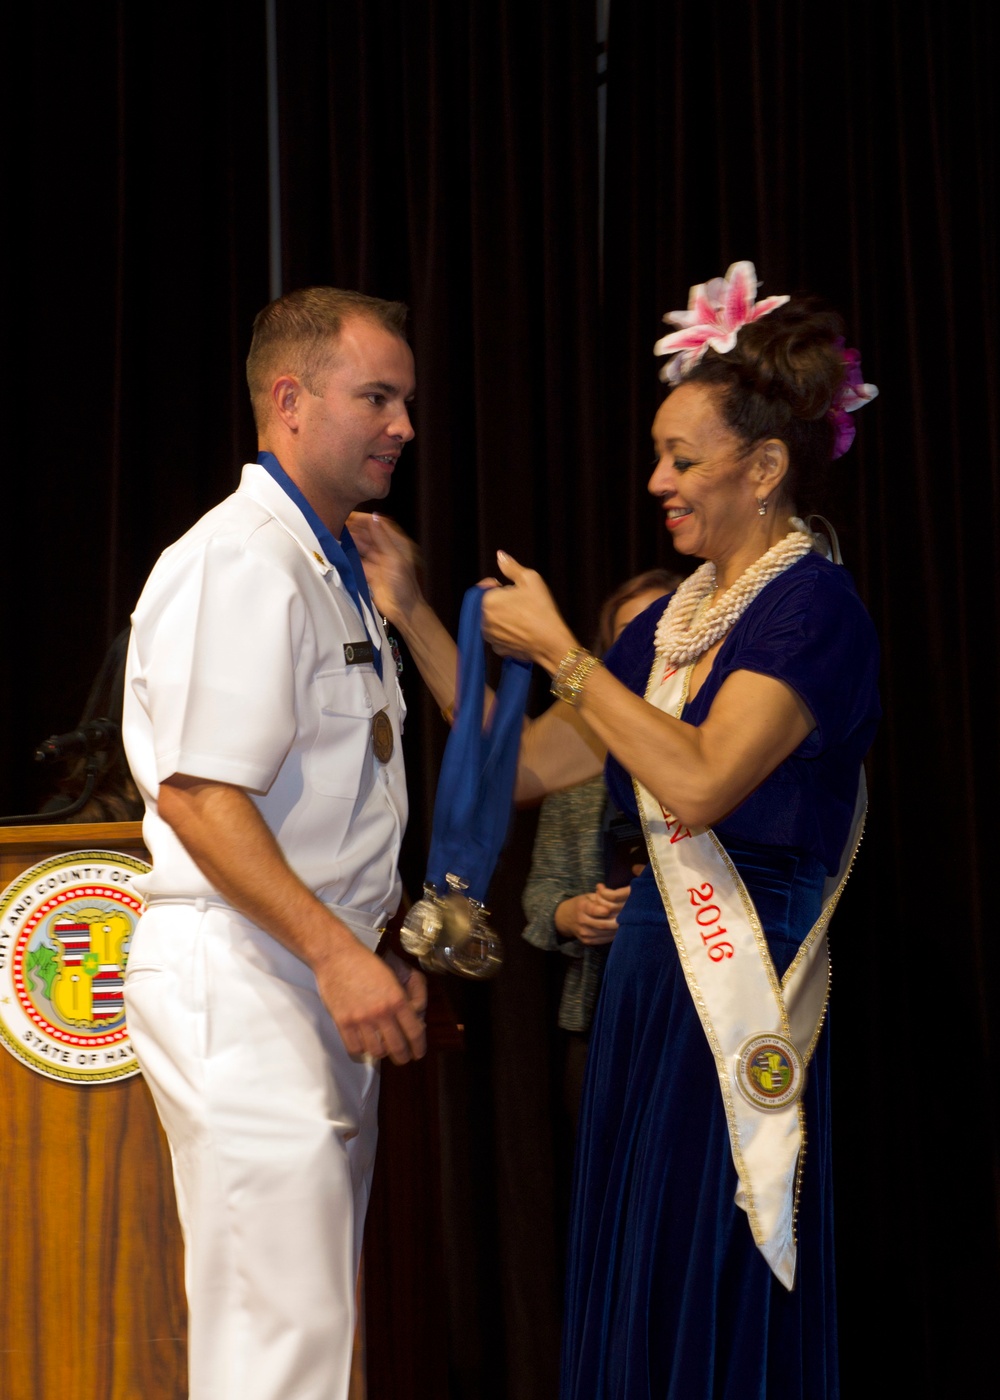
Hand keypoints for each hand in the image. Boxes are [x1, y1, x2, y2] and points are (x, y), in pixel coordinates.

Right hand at [313, 937, 427, 1063]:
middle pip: (397, 1048)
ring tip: (381, 1048)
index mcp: (397, 999)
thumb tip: (417, 1019)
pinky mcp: (343, 1023)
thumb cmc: (366, 962)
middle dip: (403, 1057)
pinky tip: (363, 1044)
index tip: (418, 1053)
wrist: (337, 955)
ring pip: (377, 1052)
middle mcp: (381, 1012)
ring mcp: (361, 1019)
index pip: (414, 1032)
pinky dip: (361, 1051)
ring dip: (381, 1053)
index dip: (419, 1047)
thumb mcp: (397, 975)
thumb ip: (411, 996)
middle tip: (402, 1058)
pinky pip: (355, 1049)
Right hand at [349, 512, 423, 624]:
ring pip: (360, 547)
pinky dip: (348, 556)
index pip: (379, 525)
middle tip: (338, 524)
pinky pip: (356, 561)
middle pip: (368, 535)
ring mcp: (376, 562)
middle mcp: (386, 551)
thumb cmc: (405, 585)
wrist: (403, 609)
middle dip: (354, 530)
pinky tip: (338, 550)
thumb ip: (382, 538)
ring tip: (335, 535)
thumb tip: (373, 518)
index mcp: (396, 544)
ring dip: (350, 542)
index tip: (350, 515)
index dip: (365, 519)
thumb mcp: (394, 558)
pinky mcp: (368, 574)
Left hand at [480, 551, 576, 669]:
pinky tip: (521, 630)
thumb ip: (511, 566)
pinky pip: (498, 636)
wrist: (550, 641)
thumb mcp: (530, 579)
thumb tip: (500, 555)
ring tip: (523, 617)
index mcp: (487, 600)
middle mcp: (483, 620)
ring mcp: (489, 636)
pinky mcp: (498, 648)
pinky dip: (506, 632)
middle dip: (501, 602)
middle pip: (488, 605)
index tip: (513, 589)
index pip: (484, 587)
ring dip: (503, 617)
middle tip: (521, 603)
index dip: (498, 585)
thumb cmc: (541, 608)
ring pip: (492, 621)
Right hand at [554, 882, 630, 945]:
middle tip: (629, 918)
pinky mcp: (587, 942)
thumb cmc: (580, 904)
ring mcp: (584, 933)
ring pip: (605, 933)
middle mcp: (582, 921)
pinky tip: (619, 931)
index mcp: (582, 907)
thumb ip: (601, 896)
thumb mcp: (587, 896)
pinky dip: (613, 936)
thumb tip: (615, 893)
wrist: (564, 919)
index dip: (608, 911)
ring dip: (617, 930)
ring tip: (627, 924)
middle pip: (603, 924)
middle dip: (618, 922)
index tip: (618, 909)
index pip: (596, 910)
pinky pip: (603, 940)